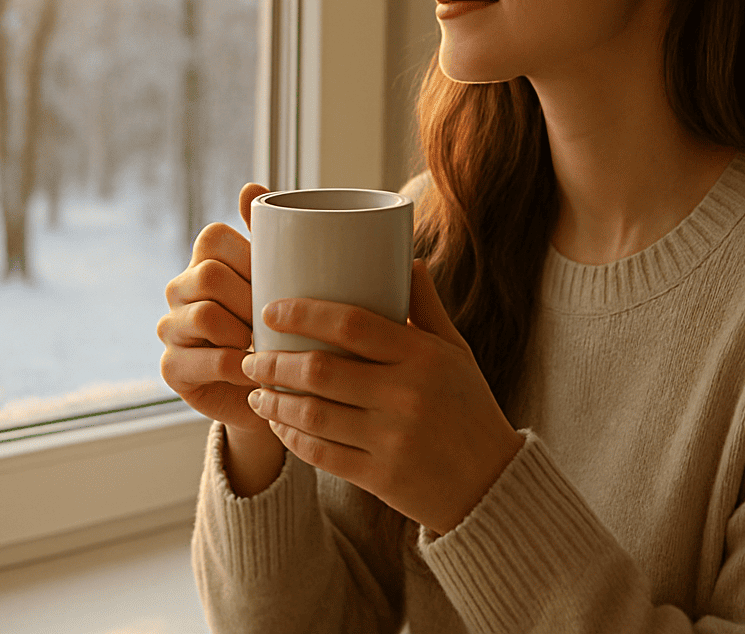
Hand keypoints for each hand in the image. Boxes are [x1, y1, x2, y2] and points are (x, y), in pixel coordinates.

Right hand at [157, 183, 276, 438]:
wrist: (273, 391)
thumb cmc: (278, 328)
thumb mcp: (280, 280)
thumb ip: (267, 235)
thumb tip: (251, 186)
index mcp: (204, 261)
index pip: (213, 238)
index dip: (248, 257)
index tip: (275, 280)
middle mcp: (180, 290)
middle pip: (209, 275)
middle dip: (249, 298)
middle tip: (274, 319)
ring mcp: (171, 329)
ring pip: (206, 316)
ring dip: (245, 333)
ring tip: (265, 345)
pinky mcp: (172, 368)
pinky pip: (210, 360)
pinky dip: (242, 366)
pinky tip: (257, 372)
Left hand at [241, 260, 524, 534]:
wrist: (493, 484)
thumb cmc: (470, 408)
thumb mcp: (456, 353)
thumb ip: (427, 309)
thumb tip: (408, 259)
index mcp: (423, 357)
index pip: (353, 324)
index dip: (305, 313)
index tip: (271, 310)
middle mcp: (406, 395)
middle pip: (321, 371)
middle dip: (274, 362)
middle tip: (251, 356)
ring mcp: (392, 439)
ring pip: (313, 415)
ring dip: (274, 402)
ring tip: (256, 391)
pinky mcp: (380, 476)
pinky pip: (321, 455)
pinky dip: (292, 438)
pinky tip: (279, 425)